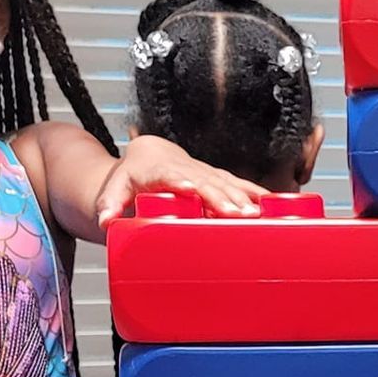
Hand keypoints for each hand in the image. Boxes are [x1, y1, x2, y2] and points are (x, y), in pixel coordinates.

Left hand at [95, 135, 268, 226]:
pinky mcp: (216, 177)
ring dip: (242, 197)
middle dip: (221, 196)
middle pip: (204, 180)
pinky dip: (254, 193)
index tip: (193, 188)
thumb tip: (105, 220)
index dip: (181, 180)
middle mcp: (184, 167)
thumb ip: (110, 203)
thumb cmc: (133, 176)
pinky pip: (237, 183)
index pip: (168, 173)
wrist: (149, 156)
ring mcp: (203, 171)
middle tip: (236, 213)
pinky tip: (272, 204)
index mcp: (156, 167)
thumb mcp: (116, 188)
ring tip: (257, 213)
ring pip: (224, 181)